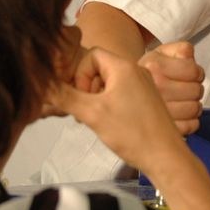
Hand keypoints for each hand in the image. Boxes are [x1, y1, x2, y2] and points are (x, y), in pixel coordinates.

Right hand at [47, 48, 184, 170]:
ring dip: (96, 97)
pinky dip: (109, 103)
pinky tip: (108, 122)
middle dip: (86, 86)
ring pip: (110, 82)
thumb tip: (43, 86)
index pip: (92, 54)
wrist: (165, 155)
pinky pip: (121, 92)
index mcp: (124, 66)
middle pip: (100, 67)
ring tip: (95, 118)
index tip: (80, 95)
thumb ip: (66, 97)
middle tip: (85, 109)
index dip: (79, 72)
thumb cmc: (130, 132)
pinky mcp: (147, 99)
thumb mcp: (92, 113)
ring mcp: (144, 84)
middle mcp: (137, 70)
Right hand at [139, 42, 204, 134]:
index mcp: (154, 67)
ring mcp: (158, 110)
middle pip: (196, 91)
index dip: (197, 72)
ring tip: (183, 101)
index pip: (193, 71)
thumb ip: (180, 50)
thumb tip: (189, 55)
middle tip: (187, 88)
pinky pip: (189, 125)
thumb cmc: (148, 73)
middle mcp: (155, 88)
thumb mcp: (162, 53)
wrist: (120, 92)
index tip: (191, 74)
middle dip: (195, 88)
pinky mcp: (161, 127)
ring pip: (194, 108)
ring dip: (193, 105)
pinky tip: (181, 116)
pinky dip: (189, 122)